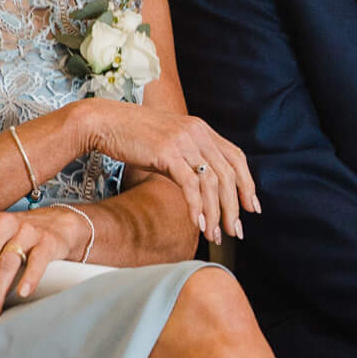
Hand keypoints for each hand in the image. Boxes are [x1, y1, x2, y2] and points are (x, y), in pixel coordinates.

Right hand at [75, 99, 258, 244]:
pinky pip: (190, 185)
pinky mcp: (167, 153)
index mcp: (202, 129)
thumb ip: (189, 158)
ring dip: (216, 213)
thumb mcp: (169, 144)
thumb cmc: (133, 136)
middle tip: (236, 231)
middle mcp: (197, 133)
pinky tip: (198, 223)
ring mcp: (183, 142)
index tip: (252, 207)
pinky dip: (197, 207)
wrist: (104, 122)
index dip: (247, 183)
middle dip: (235, 207)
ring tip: (215, 235)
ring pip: (212, 182)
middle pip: (228, 174)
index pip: (236, 157)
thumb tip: (202, 186)